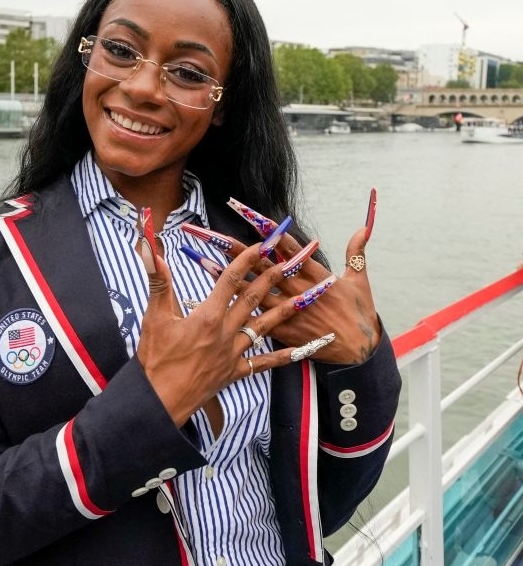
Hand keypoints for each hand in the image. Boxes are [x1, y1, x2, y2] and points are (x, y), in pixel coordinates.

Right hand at [136, 229, 335, 426]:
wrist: (161, 400)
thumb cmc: (155, 360)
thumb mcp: (154, 318)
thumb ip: (158, 282)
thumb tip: (152, 251)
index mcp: (207, 317)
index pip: (229, 281)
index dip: (245, 260)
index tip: (260, 245)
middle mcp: (225, 332)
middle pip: (252, 299)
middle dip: (271, 278)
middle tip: (289, 262)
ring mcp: (233, 354)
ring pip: (264, 327)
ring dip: (285, 310)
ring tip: (305, 298)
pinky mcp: (234, 372)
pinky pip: (263, 363)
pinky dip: (282, 357)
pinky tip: (299, 350)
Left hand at [211, 191, 380, 363]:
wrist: (359, 351)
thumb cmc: (360, 314)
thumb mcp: (359, 281)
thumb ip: (356, 252)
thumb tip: (362, 228)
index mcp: (314, 274)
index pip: (287, 247)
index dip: (269, 230)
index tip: (250, 214)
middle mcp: (296, 289)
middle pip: (261, 265)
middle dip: (236, 249)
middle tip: (212, 235)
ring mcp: (286, 310)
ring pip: (251, 291)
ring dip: (226, 277)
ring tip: (202, 262)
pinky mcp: (281, 330)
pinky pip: (252, 318)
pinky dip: (234, 310)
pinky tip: (214, 303)